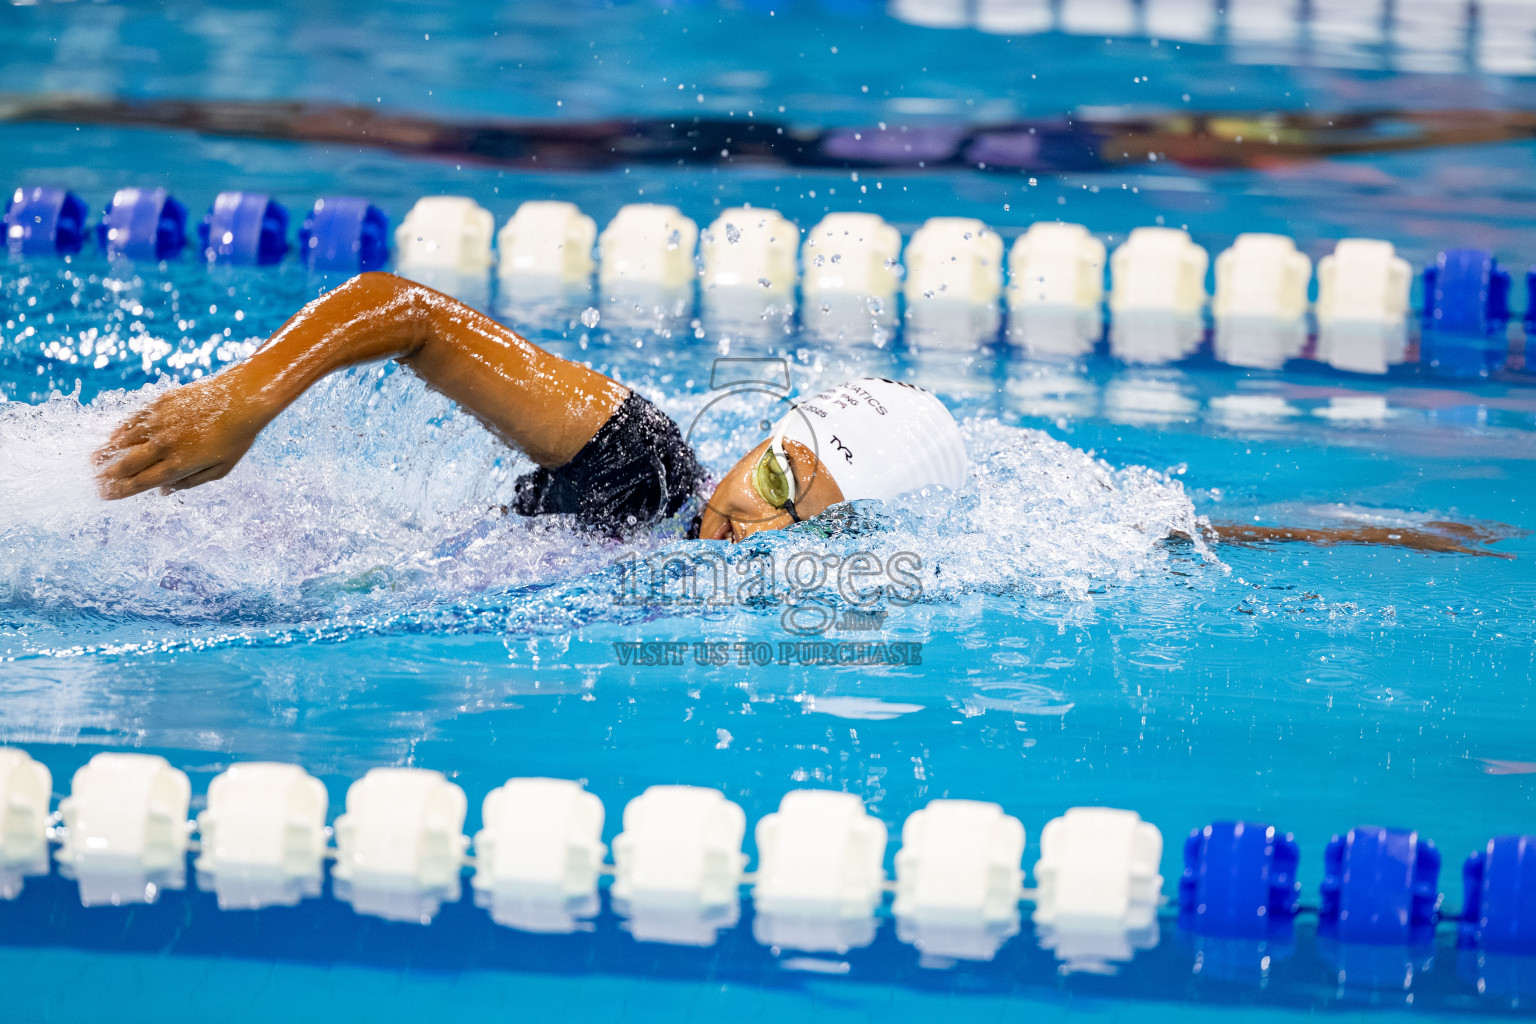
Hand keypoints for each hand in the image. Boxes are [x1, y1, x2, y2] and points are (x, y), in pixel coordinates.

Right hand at [93, 369, 268, 499]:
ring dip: (107, 452)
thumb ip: (191, 482)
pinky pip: (133, 419)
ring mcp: (159, 422)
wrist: (242, 399)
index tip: (104, 495)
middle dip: (106, 474)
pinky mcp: (160, 403)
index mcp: (179, 465)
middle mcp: (164, 445)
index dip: (119, 491)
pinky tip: (113, 436)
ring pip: (124, 440)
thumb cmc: (236, 437)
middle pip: (126, 464)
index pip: (140, 483)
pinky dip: (121, 430)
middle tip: (95, 481)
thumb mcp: (220, 468)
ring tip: (94, 460)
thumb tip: (164, 492)